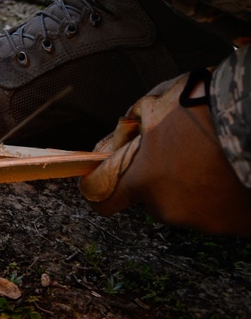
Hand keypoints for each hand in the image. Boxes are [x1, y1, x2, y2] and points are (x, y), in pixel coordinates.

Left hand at [80, 69, 250, 233]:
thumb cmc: (206, 109)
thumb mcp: (153, 104)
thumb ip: (128, 128)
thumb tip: (114, 141)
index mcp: (145, 180)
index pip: (103, 200)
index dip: (98, 187)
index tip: (98, 180)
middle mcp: (170, 209)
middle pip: (149, 196)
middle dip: (156, 175)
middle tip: (176, 148)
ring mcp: (203, 222)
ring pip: (182, 203)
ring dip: (188, 184)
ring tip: (207, 155)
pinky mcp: (233, 226)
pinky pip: (214, 210)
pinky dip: (216, 194)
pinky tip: (225, 169)